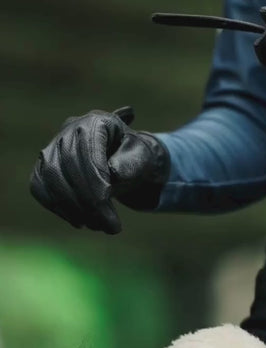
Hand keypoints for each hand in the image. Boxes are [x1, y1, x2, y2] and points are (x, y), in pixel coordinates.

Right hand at [30, 107, 169, 233]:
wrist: (125, 161)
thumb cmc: (136, 158)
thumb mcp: (142, 157)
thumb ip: (131, 163)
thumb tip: (113, 173)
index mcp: (95, 121)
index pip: (87, 150)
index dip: (94, 178)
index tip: (108, 202)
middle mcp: (69, 130)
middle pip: (67, 166)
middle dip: (88, 201)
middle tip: (111, 226)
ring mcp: (53, 147)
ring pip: (51, 178)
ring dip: (73, 208)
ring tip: (99, 226)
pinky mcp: (43, 167)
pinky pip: (40, 187)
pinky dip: (58, 207)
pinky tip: (81, 221)